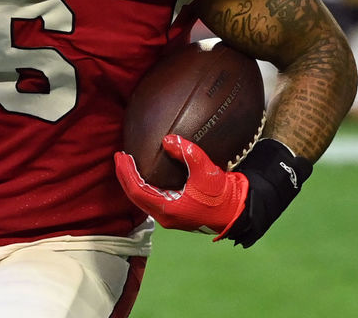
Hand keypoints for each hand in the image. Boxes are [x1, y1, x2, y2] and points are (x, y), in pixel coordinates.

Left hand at [115, 134, 248, 234]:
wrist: (237, 212)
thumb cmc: (222, 195)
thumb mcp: (205, 171)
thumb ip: (187, 153)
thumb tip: (167, 139)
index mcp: (168, 209)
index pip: (137, 191)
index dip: (126, 173)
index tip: (121, 156)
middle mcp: (165, 217)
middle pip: (135, 196)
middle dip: (125, 176)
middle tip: (120, 157)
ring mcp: (170, 217)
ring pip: (142, 199)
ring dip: (133, 182)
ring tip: (128, 164)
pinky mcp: (175, 214)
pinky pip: (152, 199)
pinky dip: (144, 186)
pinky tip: (145, 174)